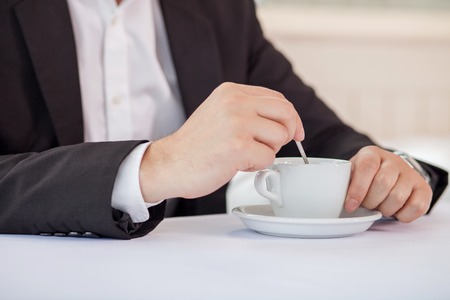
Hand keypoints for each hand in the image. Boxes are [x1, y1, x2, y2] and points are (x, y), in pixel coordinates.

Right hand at [139, 82, 303, 202]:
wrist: (169, 163)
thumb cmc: (193, 145)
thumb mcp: (218, 112)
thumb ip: (246, 109)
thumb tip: (281, 120)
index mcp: (231, 92)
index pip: (277, 99)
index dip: (289, 117)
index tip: (293, 130)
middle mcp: (235, 103)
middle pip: (286, 113)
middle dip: (288, 132)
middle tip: (275, 145)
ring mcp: (238, 123)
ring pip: (280, 136)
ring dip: (267, 151)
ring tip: (244, 154)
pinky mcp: (239, 147)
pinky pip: (269, 157)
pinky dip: (257, 166)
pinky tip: (236, 164)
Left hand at [345, 146, 431, 221]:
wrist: (386, 173)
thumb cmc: (364, 178)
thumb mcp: (350, 174)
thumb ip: (345, 184)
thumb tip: (339, 202)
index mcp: (372, 154)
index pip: (367, 167)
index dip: (357, 190)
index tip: (350, 206)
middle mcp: (394, 160)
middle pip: (383, 183)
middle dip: (370, 201)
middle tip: (366, 206)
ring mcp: (411, 173)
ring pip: (398, 197)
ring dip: (385, 209)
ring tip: (379, 207)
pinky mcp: (424, 188)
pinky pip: (417, 206)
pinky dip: (403, 215)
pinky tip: (395, 211)